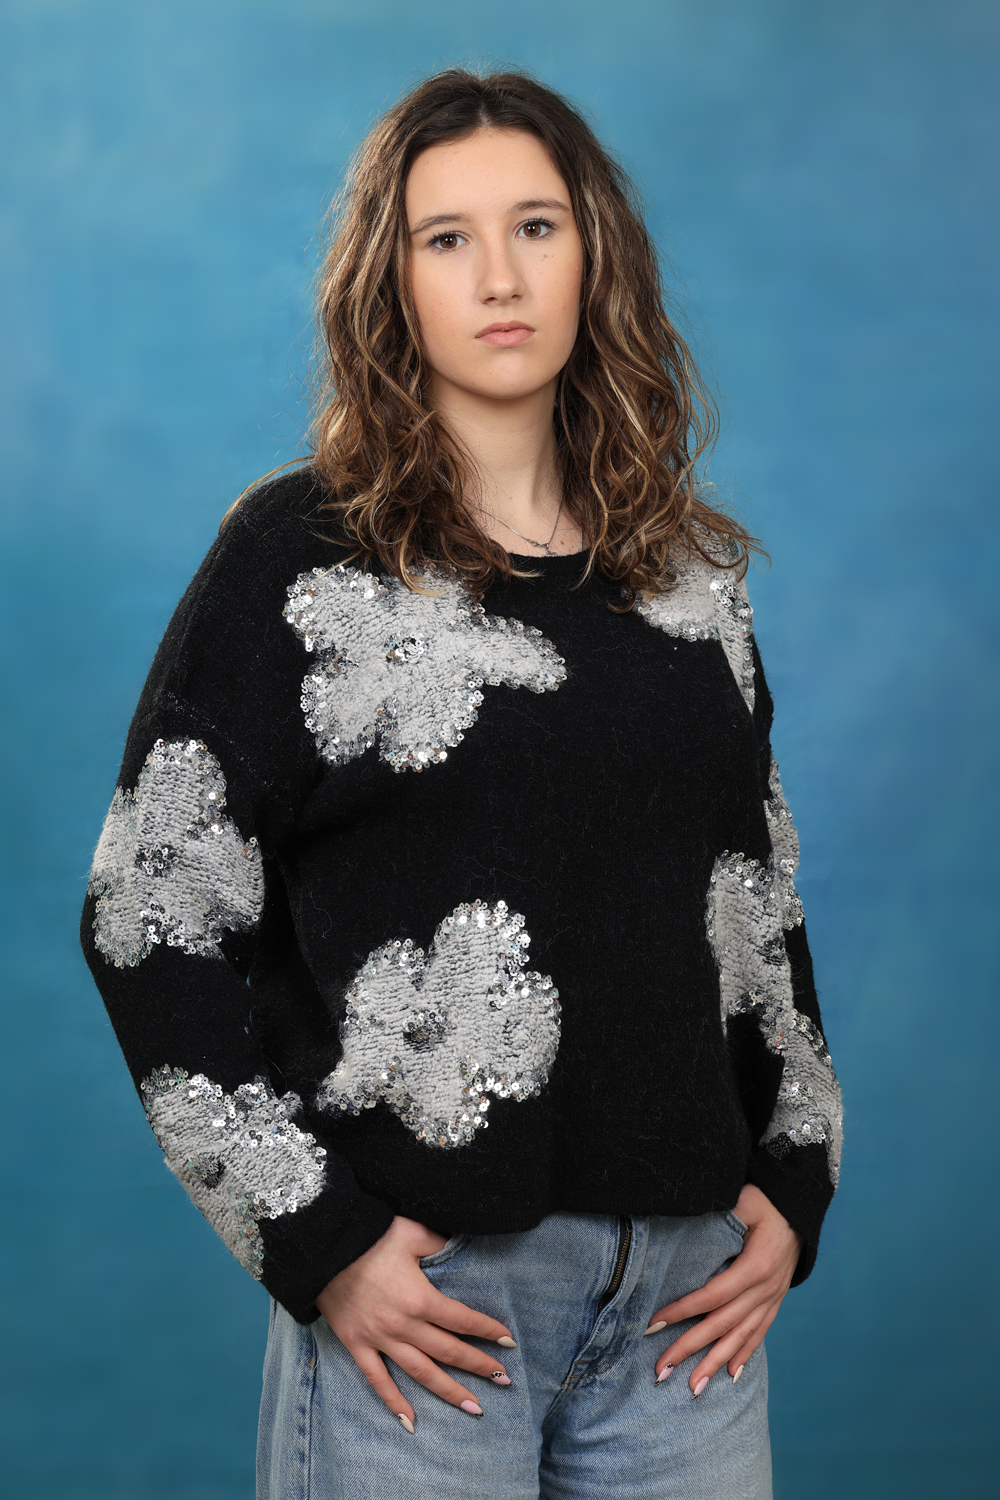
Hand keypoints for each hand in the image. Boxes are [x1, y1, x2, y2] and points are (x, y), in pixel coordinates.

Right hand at [316, 1215, 514, 1427]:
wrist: (322, 1246)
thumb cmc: (370, 1234)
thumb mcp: (412, 1233)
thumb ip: (439, 1244)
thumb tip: (458, 1247)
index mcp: (421, 1298)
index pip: (463, 1320)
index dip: (488, 1331)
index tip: (508, 1342)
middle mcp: (404, 1325)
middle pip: (449, 1352)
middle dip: (479, 1367)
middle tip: (503, 1380)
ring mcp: (380, 1339)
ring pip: (421, 1373)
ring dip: (449, 1392)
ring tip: (474, 1408)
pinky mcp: (357, 1345)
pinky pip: (377, 1380)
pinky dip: (394, 1402)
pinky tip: (411, 1422)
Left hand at [646, 1184, 802, 1394]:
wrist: (799, 1208)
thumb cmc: (767, 1200)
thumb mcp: (746, 1198)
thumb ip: (725, 1210)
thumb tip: (692, 1209)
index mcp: (756, 1265)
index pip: (713, 1294)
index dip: (683, 1309)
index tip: (653, 1324)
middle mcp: (765, 1288)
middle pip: (722, 1324)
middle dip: (690, 1348)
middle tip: (662, 1369)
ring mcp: (772, 1298)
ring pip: (740, 1337)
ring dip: (714, 1363)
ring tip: (692, 1387)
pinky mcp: (774, 1300)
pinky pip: (759, 1333)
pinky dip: (743, 1354)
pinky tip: (729, 1374)